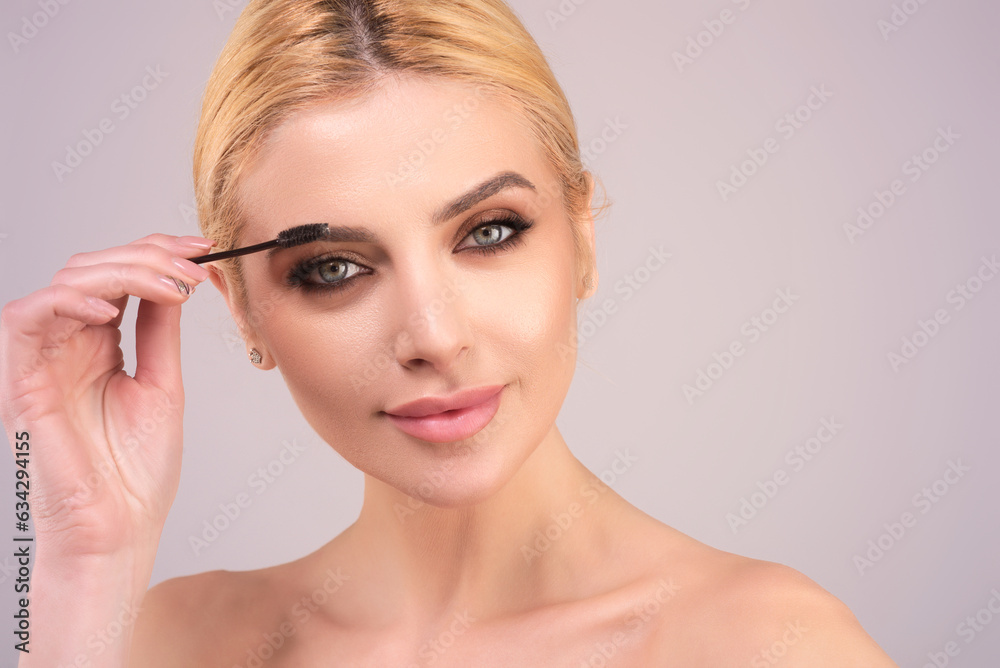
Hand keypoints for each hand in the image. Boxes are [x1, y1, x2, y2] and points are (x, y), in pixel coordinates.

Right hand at [1, 234, 213, 560]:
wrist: (117, 528)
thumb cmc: (136, 472)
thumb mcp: (162, 385)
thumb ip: (159, 332)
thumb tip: (175, 284)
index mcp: (98, 347)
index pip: (118, 279)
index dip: (156, 254)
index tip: (202, 249)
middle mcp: (67, 346)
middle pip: (94, 269)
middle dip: (147, 254)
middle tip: (193, 261)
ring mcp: (42, 359)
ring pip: (66, 282)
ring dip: (122, 271)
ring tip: (170, 284)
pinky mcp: (20, 378)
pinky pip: (27, 317)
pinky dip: (71, 301)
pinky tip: (113, 310)